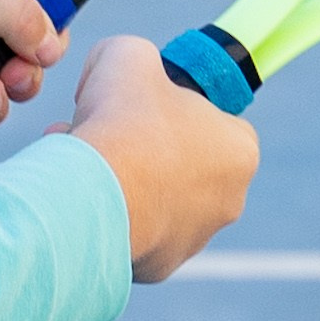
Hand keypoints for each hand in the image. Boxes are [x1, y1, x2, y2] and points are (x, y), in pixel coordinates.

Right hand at [60, 34, 257, 281]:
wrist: (94, 199)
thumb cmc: (123, 122)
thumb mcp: (129, 54)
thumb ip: (135, 53)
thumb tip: (118, 71)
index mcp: (239, 150)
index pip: (216, 117)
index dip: (174, 103)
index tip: (140, 101)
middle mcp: (228, 200)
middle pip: (180, 158)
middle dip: (140, 141)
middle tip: (101, 126)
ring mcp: (195, 239)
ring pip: (155, 195)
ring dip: (122, 174)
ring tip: (81, 157)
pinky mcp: (160, 267)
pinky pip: (134, 228)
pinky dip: (110, 210)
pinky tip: (81, 193)